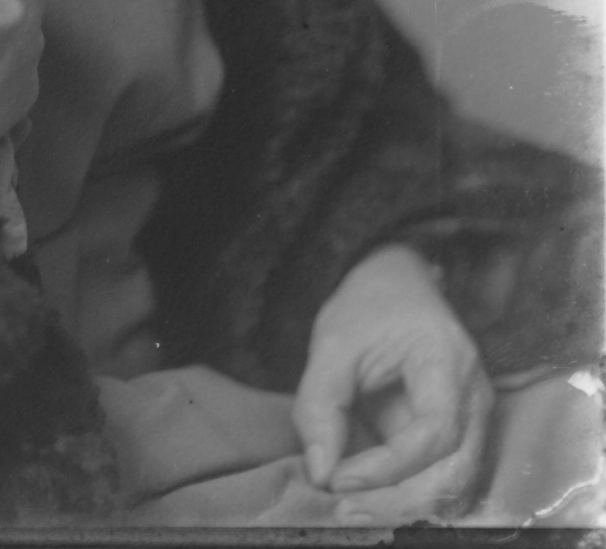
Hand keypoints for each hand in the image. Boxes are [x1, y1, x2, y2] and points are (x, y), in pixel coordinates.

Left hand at [294, 244, 492, 523]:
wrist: (400, 286)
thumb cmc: (369, 306)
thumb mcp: (334, 341)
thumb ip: (322, 404)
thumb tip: (320, 473)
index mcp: (448, 362)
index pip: (435, 434)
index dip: (389, 466)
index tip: (339, 478)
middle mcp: (474, 399)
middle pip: (454, 475)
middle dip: (397, 501)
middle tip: (342, 508)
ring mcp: (474, 422)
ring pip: (454, 489)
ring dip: (403, 506)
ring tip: (350, 507)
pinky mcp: (460, 439)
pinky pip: (444, 482)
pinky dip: (409, 497)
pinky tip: (370, 497)